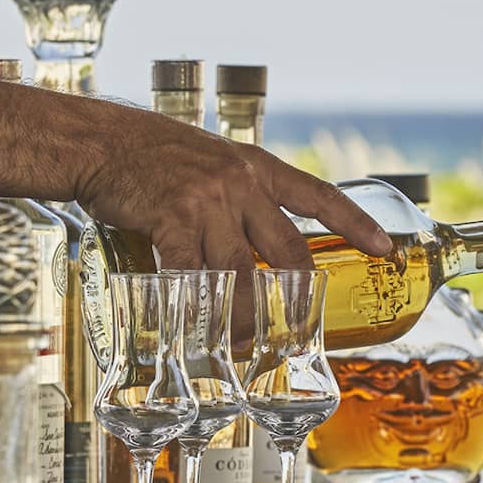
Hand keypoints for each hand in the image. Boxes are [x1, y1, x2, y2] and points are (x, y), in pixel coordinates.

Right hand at [0, 63, 392, 306]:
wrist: (97, 140)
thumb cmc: (145, 152)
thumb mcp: (204, 159)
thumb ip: (233, 193)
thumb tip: (248, 233)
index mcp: (253, 165)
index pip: (318, 194)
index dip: (354, 223)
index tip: (385, 247)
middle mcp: (240, 182)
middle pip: (287, 250)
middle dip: (297, 295)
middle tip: (298, 328)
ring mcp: (208, 201)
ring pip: (242, 274)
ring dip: (246, 315)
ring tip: (245, 342)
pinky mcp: (173, 220)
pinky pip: (193, 275)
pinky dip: (197, 305)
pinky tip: (196, 323)